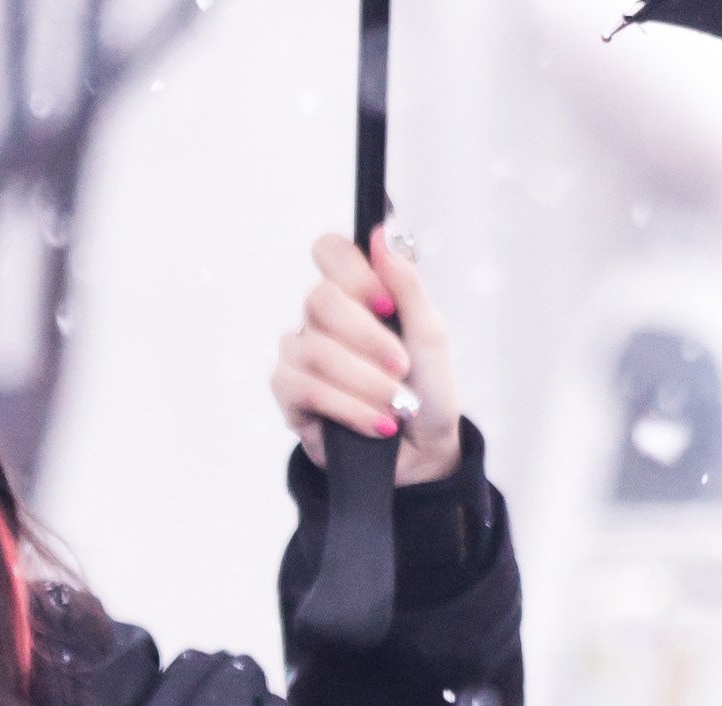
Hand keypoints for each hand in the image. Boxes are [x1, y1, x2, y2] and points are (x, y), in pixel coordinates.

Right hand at [272, 224, 462, 486]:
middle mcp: (320, 319)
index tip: (387, 305)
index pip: (330, 251)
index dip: (353, 271)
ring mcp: (301, 355)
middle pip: (320, 299)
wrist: (424, 453)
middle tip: (401, 365)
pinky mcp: (291, 397)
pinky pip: (306, 388)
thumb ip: (407, 284)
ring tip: (396, 404)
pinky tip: (378, 424)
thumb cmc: (426, 391)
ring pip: (315, 349)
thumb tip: (380, 235)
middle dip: (368, 338)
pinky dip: (349, 407)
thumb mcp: (431, 334)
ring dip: (366, 381)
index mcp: (354, 295)